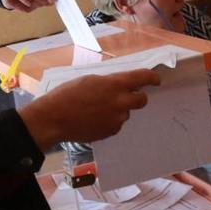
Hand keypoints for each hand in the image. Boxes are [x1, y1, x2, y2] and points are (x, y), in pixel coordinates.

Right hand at [19, 69, 159, 149]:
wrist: (55, 118)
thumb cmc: (67, 94)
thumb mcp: (89, 80)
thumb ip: (108, 82)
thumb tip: (119, 86)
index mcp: (114, 84)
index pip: (142, 78)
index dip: (152, 78)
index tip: (156, 80)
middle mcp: (120, 102)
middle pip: (142, 100)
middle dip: (137, 96)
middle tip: (128, 96)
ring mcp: (117, 119)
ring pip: (126, 112)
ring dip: (118, 109)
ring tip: (97, 109)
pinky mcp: (111, 131)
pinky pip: (116, 124)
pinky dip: (109, 121)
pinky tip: (93, 119)